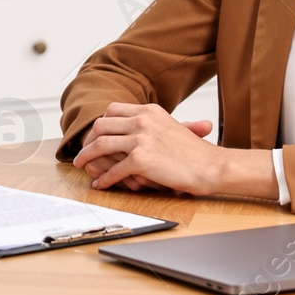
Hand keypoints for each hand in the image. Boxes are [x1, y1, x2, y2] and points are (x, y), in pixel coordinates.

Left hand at [71, 102, 222, 193]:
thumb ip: (152, 125)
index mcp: (149, 110)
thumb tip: (134, 129)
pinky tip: (101, 184)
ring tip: (82, 165)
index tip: (96, 135)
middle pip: (102, 125)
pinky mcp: (141, 160)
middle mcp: (143, 120)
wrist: (212, 166)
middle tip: (84, 151)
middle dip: (89, 139)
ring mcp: (141, 139)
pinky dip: (104, 178)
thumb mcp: (173, 127)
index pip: (113, 110)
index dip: (101, 123)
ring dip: (87, 156)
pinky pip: (114, 170)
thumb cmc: (196, 153)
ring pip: (101, 145)